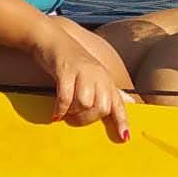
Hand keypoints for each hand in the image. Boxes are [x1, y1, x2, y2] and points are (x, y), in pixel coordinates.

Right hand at [34, 25, 129, 140]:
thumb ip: (106, 90)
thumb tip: (126, 104)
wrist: (51, 37)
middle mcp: (98, 75)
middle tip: (74, 119)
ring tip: (64, 113)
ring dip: (73, 113)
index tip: (124, 138)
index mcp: (106, 79)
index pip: (118, 103)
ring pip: (85, 103)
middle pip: (101, 108)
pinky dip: (60, 109)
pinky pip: (66, 97)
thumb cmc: (71, 60)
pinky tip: (55, 113)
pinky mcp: (66, 70)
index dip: (122, 121)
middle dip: (87, 119)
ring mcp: (82, 72)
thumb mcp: (93, 74)